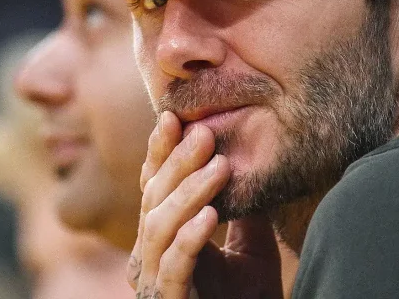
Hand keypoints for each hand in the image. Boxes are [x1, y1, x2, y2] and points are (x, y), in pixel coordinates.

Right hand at [128, 111, 282, 298]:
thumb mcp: (251, 249)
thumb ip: (244, 211)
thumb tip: (253, 163)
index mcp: (159, 240)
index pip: (152, 186)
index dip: (159, 151)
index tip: (174, 116)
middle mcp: (146, 259)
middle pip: (152, 198)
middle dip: (177, 162)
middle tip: (205, 132)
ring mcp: (152, 283)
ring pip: (157, 227)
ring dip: (189, 192)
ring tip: (220, 167)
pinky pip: (172, 269)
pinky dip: (190, 239)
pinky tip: (212, 216)